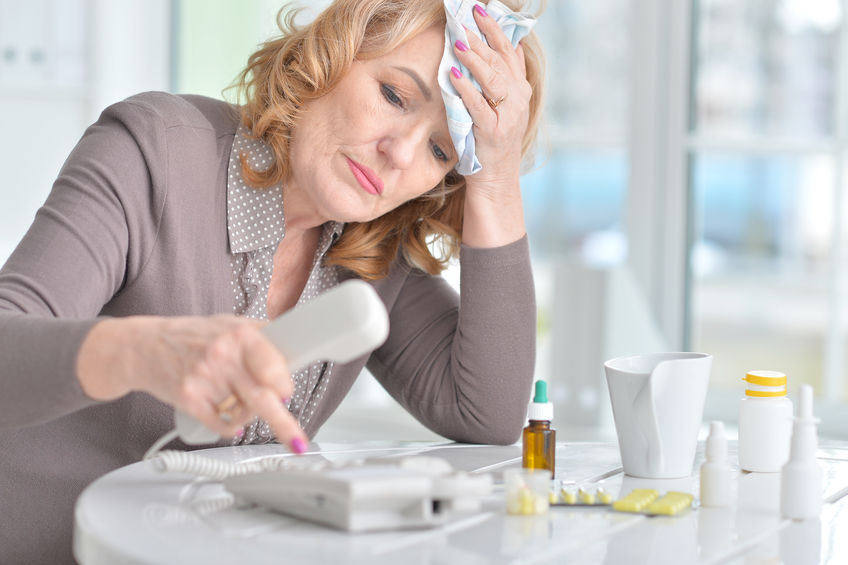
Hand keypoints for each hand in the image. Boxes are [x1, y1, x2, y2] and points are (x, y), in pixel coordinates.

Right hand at [77, 315, 306, 451]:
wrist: (143, 347)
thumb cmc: (192, 337)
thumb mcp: (229, 323)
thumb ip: (261, 337)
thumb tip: (295, 353)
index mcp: (238, 334)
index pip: (272, 364)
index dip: (284, 383)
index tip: (287, 393)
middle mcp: (221, 356)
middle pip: (261, 397)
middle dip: (283, 423)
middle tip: (297, 441)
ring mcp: (204, 379)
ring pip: (244, 413)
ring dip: (248, 413)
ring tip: (236, 397)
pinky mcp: (189, 400)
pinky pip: (223, 425)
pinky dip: (231, 425)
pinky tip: (227, 413)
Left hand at [449, 5, 531, 188]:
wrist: (496, 179)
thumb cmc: (492, 141)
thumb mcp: (503, 106)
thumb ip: (504, 77)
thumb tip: (504, 45)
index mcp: (520, 89)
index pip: (508, 50)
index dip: (494, 28)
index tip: (479, 10)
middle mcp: (518, 98)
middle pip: (498, 60)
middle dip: (480, 37)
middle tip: (464, 18)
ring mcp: (508, 115)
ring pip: (491, 78)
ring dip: (474, 57)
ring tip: (458, 40)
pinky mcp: (493, 130)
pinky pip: (478, 104)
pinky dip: (466, 88)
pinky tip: (454, 74)